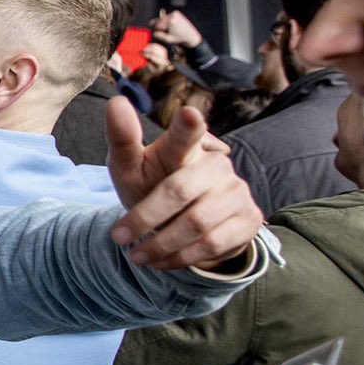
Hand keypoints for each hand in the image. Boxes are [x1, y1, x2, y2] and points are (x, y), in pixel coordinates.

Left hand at [104, 98, 260, 268]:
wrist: (183, 223)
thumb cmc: (151, 185)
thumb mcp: (130, 166)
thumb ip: (123, 139)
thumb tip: (115, 102)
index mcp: (185, 146)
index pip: (188, 133)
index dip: (188, 126)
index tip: (189, 113)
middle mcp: (216, 165)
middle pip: (179, 191)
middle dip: (145, 218)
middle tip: (117, 237)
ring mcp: (236, 191)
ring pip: (197, 223)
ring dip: (160, 244)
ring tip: (136, 256)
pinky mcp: (248, 219)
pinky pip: (214, 243)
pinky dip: (181, 257)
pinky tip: (161, 262)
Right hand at [154, 7, 202, 49]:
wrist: (190, 35)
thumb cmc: (180, 38)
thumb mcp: (168, 39)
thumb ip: (159, 35)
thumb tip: (154, 31)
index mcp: (170, 21)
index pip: (158, 25)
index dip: (159, 30)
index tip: (162, 33)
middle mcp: (173, 16)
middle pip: (160, 20)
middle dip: (161, 26)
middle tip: (167, 31)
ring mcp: (175, 13)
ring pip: (163, 18)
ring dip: (164, 23)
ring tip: (171, 29)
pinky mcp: (176, 13)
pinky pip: (167, 17)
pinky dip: (168, 21)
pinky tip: (172, 25)